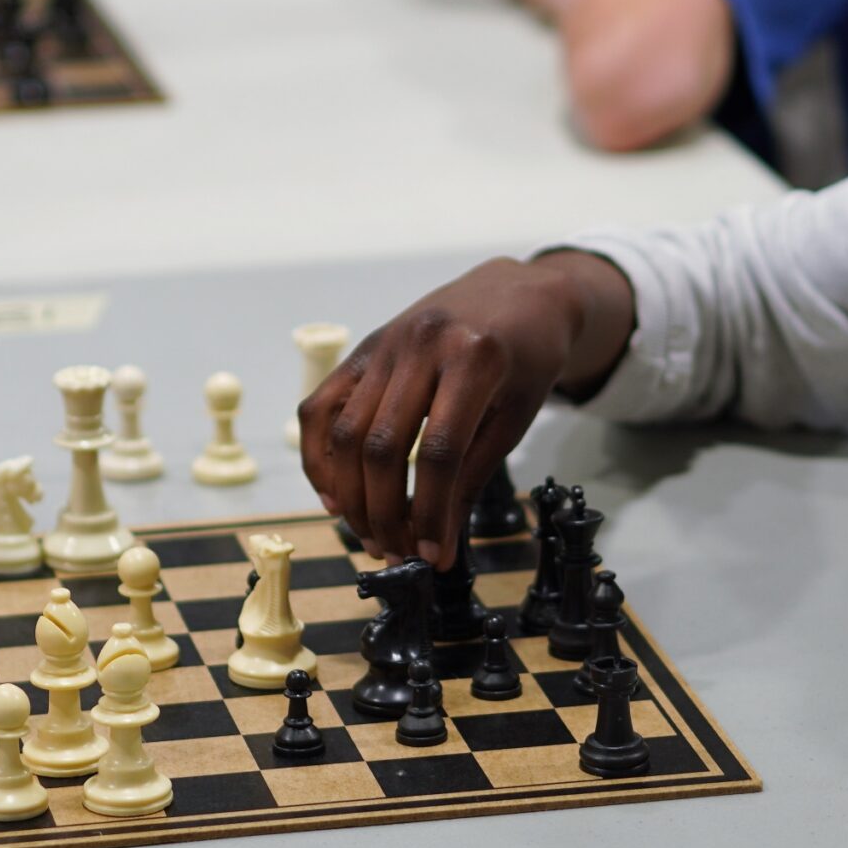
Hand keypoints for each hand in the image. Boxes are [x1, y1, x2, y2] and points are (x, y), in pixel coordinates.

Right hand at [299, 253, 634, 565]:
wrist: (519, 292)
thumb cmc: (528, 356)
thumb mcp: (516, 415)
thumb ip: (472, 475)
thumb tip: (439, 540)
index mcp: (475, 359)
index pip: (440, 452)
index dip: (431, 511)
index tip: (433, 555)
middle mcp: (422, 345)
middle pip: (383, 446)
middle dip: (384, 512)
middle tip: (395, 553)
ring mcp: (385, 343)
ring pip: (345, 431)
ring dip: (351, 495)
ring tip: (369, 535)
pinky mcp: (363, 348)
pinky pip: (322, 405)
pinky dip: (319, 456)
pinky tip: (334, 495)